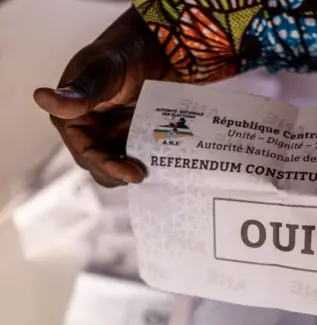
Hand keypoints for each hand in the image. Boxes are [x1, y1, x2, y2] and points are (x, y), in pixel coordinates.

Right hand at [33, 7, 167, 186]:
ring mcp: (114, 136)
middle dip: (123, 173)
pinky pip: (141, 156)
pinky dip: (151, 161)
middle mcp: (91, 132)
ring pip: (122, 165)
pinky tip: (166, 164)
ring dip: (137, 170)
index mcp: (72, 120)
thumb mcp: (102, 71)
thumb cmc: (121, 55)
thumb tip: (41, 98)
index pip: (86, 154)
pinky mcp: (135, 137)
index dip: (108, 167)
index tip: (133, 174)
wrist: (154, 49)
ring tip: (158, 172)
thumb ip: (79, 91)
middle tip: (145, 175)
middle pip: (104, 166)